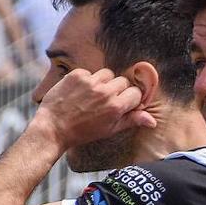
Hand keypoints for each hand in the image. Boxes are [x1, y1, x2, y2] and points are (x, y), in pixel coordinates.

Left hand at [34, 68, 156, 151]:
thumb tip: (152, 121)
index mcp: (115, 107)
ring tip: (92, 95)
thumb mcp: (110, 130)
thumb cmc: (83, 132)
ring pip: (108, 74)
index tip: (123, 104)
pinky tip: (79, 92)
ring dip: (103, 82)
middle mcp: (105, 92)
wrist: (53, 127)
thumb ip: (131, 121)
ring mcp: (90, 82)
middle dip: (118, 90)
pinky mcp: (76, 75)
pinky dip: (87, 80)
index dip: (130, 99)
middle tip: (105, 101)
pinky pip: (90, 72)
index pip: (135, 93)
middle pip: (123, 81)